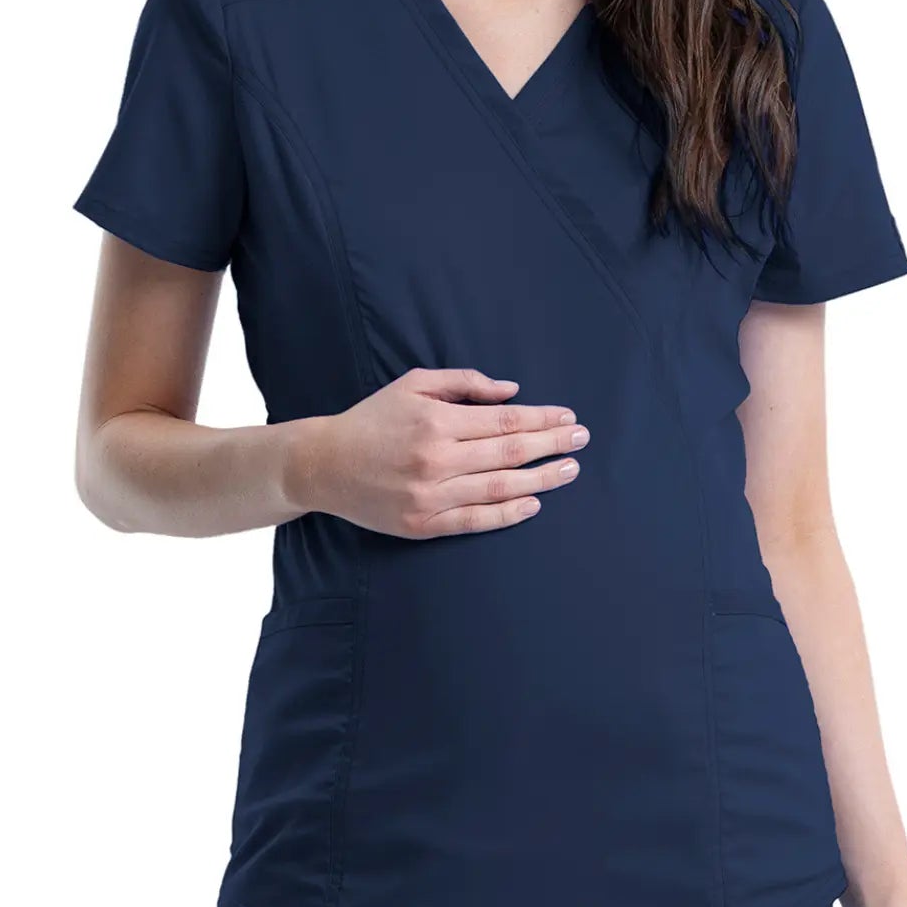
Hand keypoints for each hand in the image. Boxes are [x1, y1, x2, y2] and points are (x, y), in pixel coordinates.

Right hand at [299, 367, 588, 538]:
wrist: (324, 465)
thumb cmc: (373, 419)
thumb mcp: (414, 384)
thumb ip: (464, 383)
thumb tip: (512, 391)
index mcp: (436, 420)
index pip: (505, 420)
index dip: (543, 419)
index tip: (568, 418)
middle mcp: (436, 458)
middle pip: (510, 452)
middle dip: (552, 444)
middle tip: (582, 439)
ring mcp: (430, 495)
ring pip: (499, 488)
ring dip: (541, 479)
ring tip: (569, 471)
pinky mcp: (423, 524)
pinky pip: (475, 520)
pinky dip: (508, 514)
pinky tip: (533, 504)